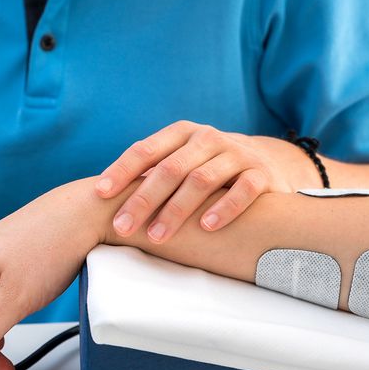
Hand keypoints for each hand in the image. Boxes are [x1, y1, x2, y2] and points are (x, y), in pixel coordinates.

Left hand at [94, 121, 302, 242]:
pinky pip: (242, 190)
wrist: (269, 162)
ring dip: (177, 209)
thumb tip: (99, 197)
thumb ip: (151, 172)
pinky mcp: (260, 174)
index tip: (100, 194)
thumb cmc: (209, 167)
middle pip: (170, 168)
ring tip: (158, 236)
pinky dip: (224, 207)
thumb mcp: (182, 160)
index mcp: (182, 133)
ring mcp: (236, 154)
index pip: (146, 149)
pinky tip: (206, 226)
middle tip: (123, 228)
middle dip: (144, 199)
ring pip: (202, 179)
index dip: (121, 170)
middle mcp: (207, 138)